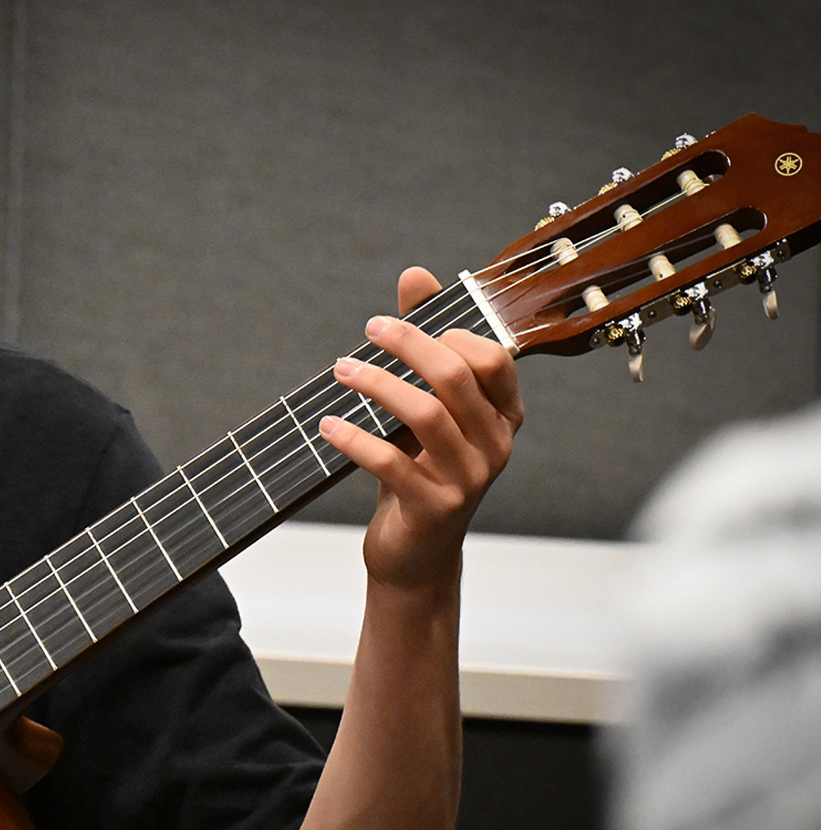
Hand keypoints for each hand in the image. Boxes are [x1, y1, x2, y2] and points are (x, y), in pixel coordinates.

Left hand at [320, 266, 522, 590]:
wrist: (415, 554)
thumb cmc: (419, 469)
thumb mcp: (424, 408)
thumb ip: (424, 342)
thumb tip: (414, 275)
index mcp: (503, 416)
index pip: (492, 358)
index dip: (445, 333)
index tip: (395, 325)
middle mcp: (496, 445)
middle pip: (456, 376)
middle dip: (408, 345)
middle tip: (367, 331)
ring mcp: (469, 479)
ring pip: (426, 414)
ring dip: (376, 385)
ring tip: (340, 371)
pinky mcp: (435, 507)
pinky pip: (391, 463)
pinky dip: (354, 439)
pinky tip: (327, 425)